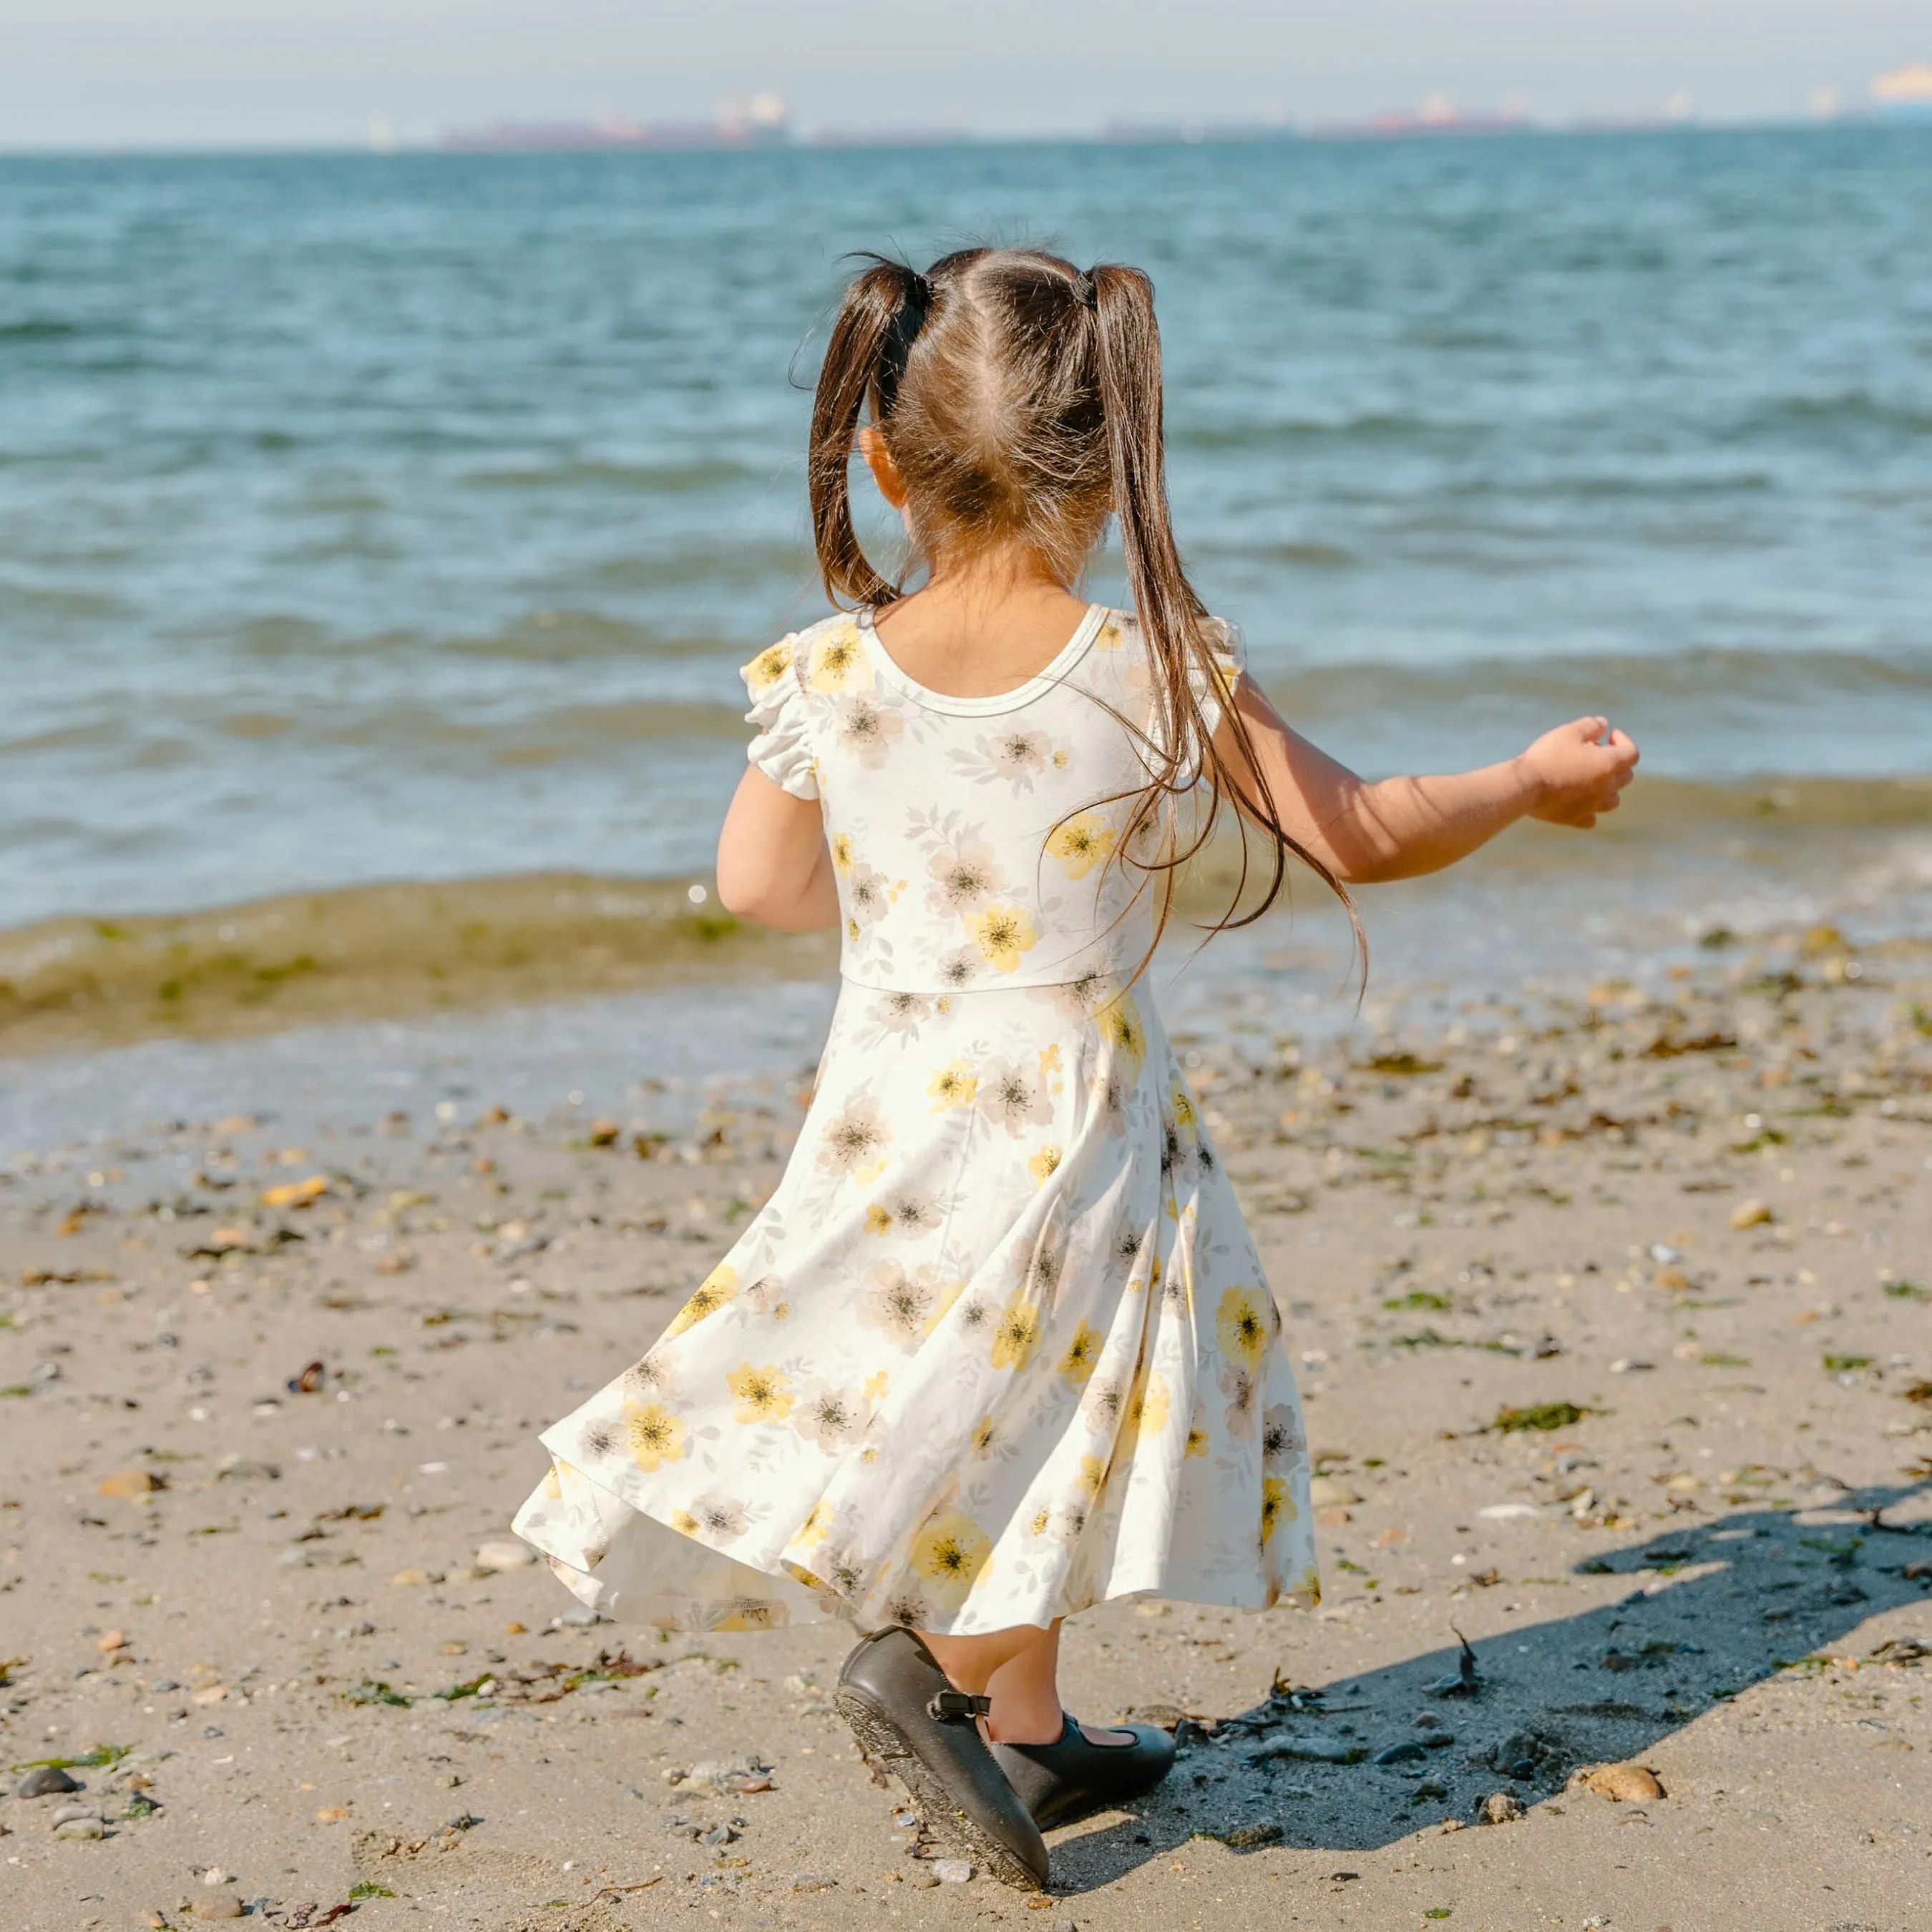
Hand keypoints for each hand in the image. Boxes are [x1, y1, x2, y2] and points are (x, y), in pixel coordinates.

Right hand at [1518, 717, 1639, 828]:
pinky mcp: (1575, 819)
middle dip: (1616, 763)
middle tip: (1593, 754)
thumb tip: (1603, 724)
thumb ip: (1591, 725)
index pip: (1632, 753)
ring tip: (1590, 779)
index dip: (1623, 741)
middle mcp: (1606, 788)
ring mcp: (1592, 806)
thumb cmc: (1547, 756)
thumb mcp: (1569, 731)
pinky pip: (1591, 818)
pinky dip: (1590, 810)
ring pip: (1613, 800)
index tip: (1608, 735)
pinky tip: (1579, 803)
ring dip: (1608, 788)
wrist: (1525, 786)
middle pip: (1626, 777)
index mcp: (1608, 764)